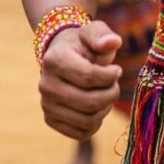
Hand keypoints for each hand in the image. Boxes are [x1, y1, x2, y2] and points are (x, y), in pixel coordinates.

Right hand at [38, 21, 121, 139]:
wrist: (64, 55)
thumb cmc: (83, 43)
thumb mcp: (94, 31)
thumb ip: (103, 36)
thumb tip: (113, 43)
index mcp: (55, 60)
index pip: (89, 77)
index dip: (110, 76)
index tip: (117, 70)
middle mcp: (45, 85)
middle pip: (88, 102)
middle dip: (111, 94)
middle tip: (115, 85)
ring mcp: (46, 104)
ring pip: (86, 120)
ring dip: (105, 109)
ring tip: (107, 94)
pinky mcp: (50, 120)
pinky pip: (80, 133)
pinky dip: (96, 123)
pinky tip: (98, 107)